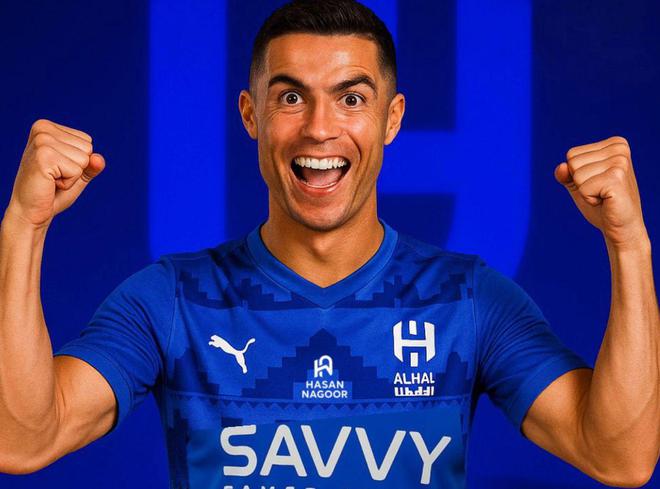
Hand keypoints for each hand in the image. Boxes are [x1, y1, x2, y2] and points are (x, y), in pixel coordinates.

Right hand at [5, 119, 104, 228]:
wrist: (31, 211)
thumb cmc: (53, 192)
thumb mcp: (78, 174)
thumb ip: (92, 164)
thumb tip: (99, 158)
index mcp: (47, 127)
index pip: (87, 141)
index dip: (78, 161)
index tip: (57, 168)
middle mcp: (42, 129)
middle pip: (87, 148)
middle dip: (76, 168)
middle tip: (54, 176)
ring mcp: (42, 141)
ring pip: (84, 159)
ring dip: (72, 176)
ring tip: (51, 180)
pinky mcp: (44, 156)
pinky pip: (77, 171)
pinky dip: (68, 183)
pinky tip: (50, 184)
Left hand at [554, 136, 647, 250]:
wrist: (621, 228)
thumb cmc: (601, 204)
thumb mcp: (579, 184)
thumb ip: (566, 174)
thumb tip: (561, 167)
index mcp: (614, 144)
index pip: (572, 154)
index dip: (577, 174)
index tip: (597, 183)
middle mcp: (619, 148)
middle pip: (572, 162)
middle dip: (581, 183)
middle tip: (600, 191)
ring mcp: (620, 162)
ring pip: (576, 175)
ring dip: (585, 191)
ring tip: (604, 196)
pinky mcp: (616, 178)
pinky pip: (583, 188)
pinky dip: (589, 199)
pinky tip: (606, 201)